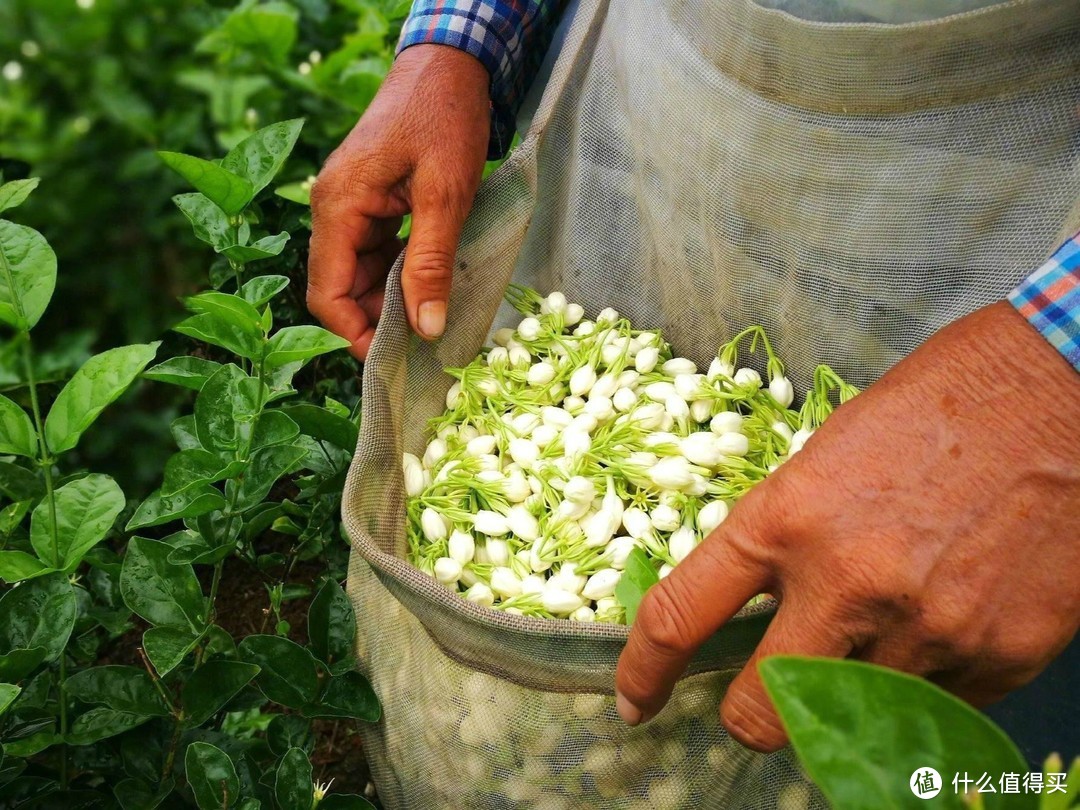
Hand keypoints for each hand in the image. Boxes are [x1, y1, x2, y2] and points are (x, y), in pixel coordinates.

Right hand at [307, 45, 490, 359]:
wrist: (448, 64)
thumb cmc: (444, 117)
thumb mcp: (445, 194)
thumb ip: (431, 262)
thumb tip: (424, 327)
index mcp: (338, 207)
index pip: (326, 293)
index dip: (354, 334)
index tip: (395, 359)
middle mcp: (333, 209)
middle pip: (340, 289)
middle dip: (377, 320)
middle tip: (425, 342)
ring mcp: (350, 206)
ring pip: (360, 275)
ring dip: (392, 299)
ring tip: (434, 316)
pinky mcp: (370, 203)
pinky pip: (376, 254)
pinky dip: (400, 274)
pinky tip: (431, 283)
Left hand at [615, 301, 1079, 751]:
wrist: (1060, 388)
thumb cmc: (939, 403)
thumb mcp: (829, 453)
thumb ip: (789, 536)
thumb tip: (766, 604)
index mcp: (788, 518)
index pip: (681, 614)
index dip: (645, 670)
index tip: (635, 700)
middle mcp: (849, 583)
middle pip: (760, 714)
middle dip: (748, 720)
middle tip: (757, 703)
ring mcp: (929, 628)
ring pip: (854, 719)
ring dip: (850, 695)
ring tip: (880, 634)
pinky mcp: (1003, 654)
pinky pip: (939, 709)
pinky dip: (924, 686)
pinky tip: (943, 626)